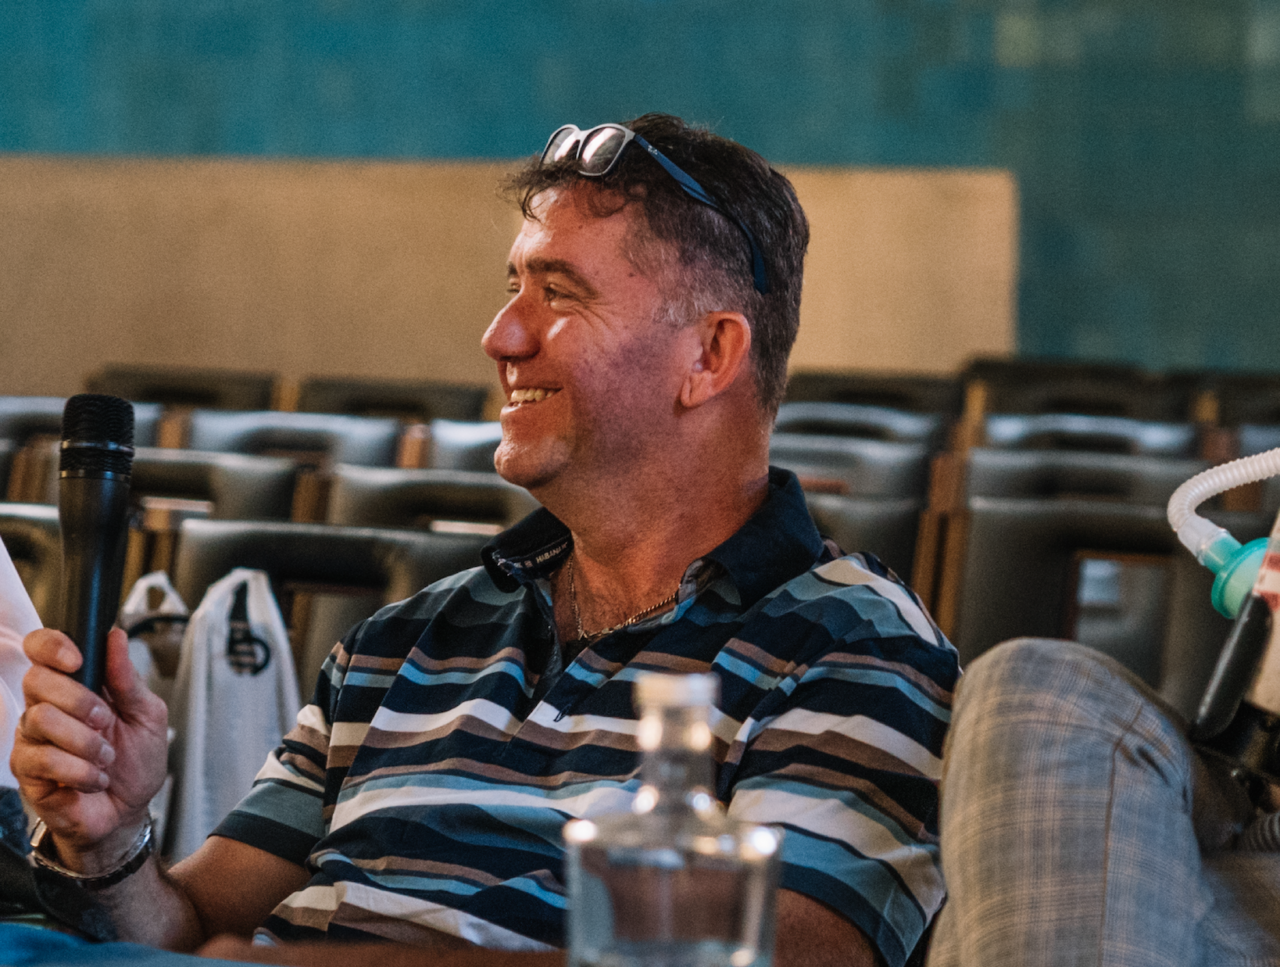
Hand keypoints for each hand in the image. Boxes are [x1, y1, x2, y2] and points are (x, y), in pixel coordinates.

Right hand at [12, 627, 168, 869]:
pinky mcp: (27, 770)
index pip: (42, 649)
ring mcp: (33, 738)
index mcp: (76, 685)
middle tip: (104, 721)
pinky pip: (42, 758)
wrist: (128, 811)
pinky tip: (94, 778)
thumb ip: (129, 679)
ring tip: (105, 757)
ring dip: (85, 741)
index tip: (77, 659)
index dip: (52, 646)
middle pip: (37, 679)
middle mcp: (48, 706)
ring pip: (41, 719)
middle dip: (79, 699)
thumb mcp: (147, 715)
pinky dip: (79, 770)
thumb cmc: (136, 762)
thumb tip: (116, 638)